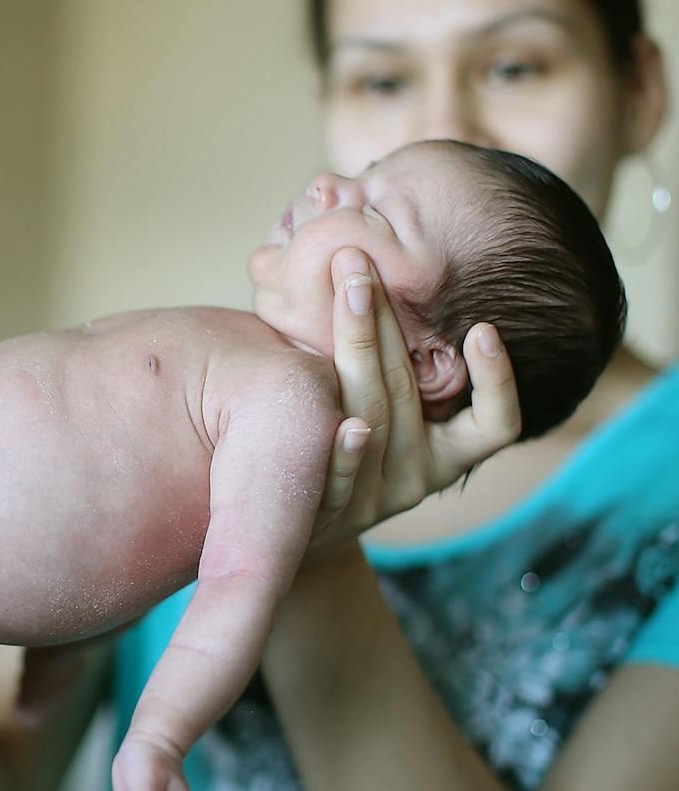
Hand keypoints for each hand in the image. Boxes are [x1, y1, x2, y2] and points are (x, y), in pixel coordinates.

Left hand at [311, 248, 521, 549]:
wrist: (292, 528)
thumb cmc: (337, 450)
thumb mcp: (374, 413)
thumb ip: (384, 367)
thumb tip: (367, 273)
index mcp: (444, 454)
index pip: (494, 426)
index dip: (497, 382)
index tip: (484, 329)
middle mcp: (417, 477)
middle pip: (407, 395)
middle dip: (383, 321)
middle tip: (358, 262)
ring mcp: (375, 500)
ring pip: (375, 421)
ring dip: (359, 350)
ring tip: (353, 295)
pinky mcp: (335, 518)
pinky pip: (342, 481)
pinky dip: (347, 452)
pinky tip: (348, 425)